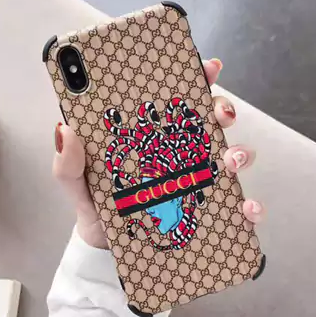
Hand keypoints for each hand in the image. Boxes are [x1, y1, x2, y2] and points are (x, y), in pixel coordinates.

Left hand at [53, 58, 264, 248]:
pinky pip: (237, 206)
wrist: (106, 250)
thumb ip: (69, 162)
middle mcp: (179, 154)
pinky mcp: (207, 212)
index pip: (177, 101)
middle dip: (223, 109)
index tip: (209, 66)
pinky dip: (249, 207)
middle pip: (210, 122)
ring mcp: (197, 182)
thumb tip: (66, 130)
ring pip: (231, 157)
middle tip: (220, 114)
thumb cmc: (96, 208)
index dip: (196, 79)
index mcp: (152, 138)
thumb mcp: (76, 183)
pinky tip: (247, 209)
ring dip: (240, 153)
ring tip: (229, 162)